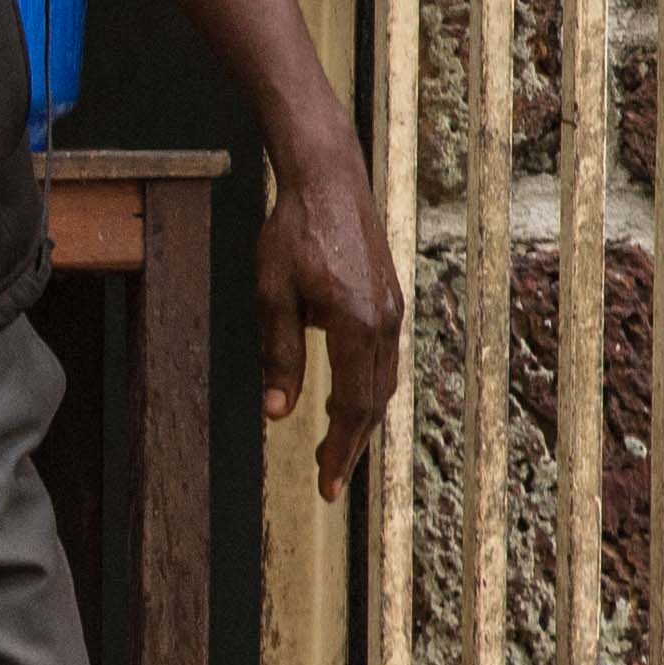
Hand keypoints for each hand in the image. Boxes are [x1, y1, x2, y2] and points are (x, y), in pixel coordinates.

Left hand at [259, 150, 403, 502]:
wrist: (328, 179)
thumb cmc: (292, 230)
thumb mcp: (272, 294)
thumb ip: (278, 355)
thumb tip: (277, 412)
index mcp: (355, 324)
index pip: (351, 405)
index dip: (338, 449)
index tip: (326, 485)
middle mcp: (384, 321)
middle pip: (373, 402)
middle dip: (351, 445)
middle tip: (329, 482)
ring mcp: (392, 310)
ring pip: (383, 382)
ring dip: (362, 420)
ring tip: (337, 448)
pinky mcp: (390, 300)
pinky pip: (384, 359)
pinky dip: (368, 388)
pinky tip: (350, 399)